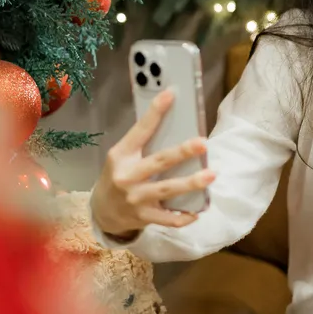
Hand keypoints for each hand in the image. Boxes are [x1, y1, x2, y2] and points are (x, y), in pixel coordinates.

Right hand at [90, 89, 214, 238]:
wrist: (102, 212)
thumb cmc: (118, 176)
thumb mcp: (121, 157)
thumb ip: (141, 144)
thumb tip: (173, 123)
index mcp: (121, 155)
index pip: (140, 131)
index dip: (155, 113)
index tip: (170, 95)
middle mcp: (127, 176)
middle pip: (158, 162)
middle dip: (182, 152)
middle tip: (203, 143)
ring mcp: (135, 198)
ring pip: (166, 189)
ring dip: (190, 183)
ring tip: (211, 175)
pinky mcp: (143, 217)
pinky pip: (167, 218)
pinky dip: (182, 217)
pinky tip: (197, 212)